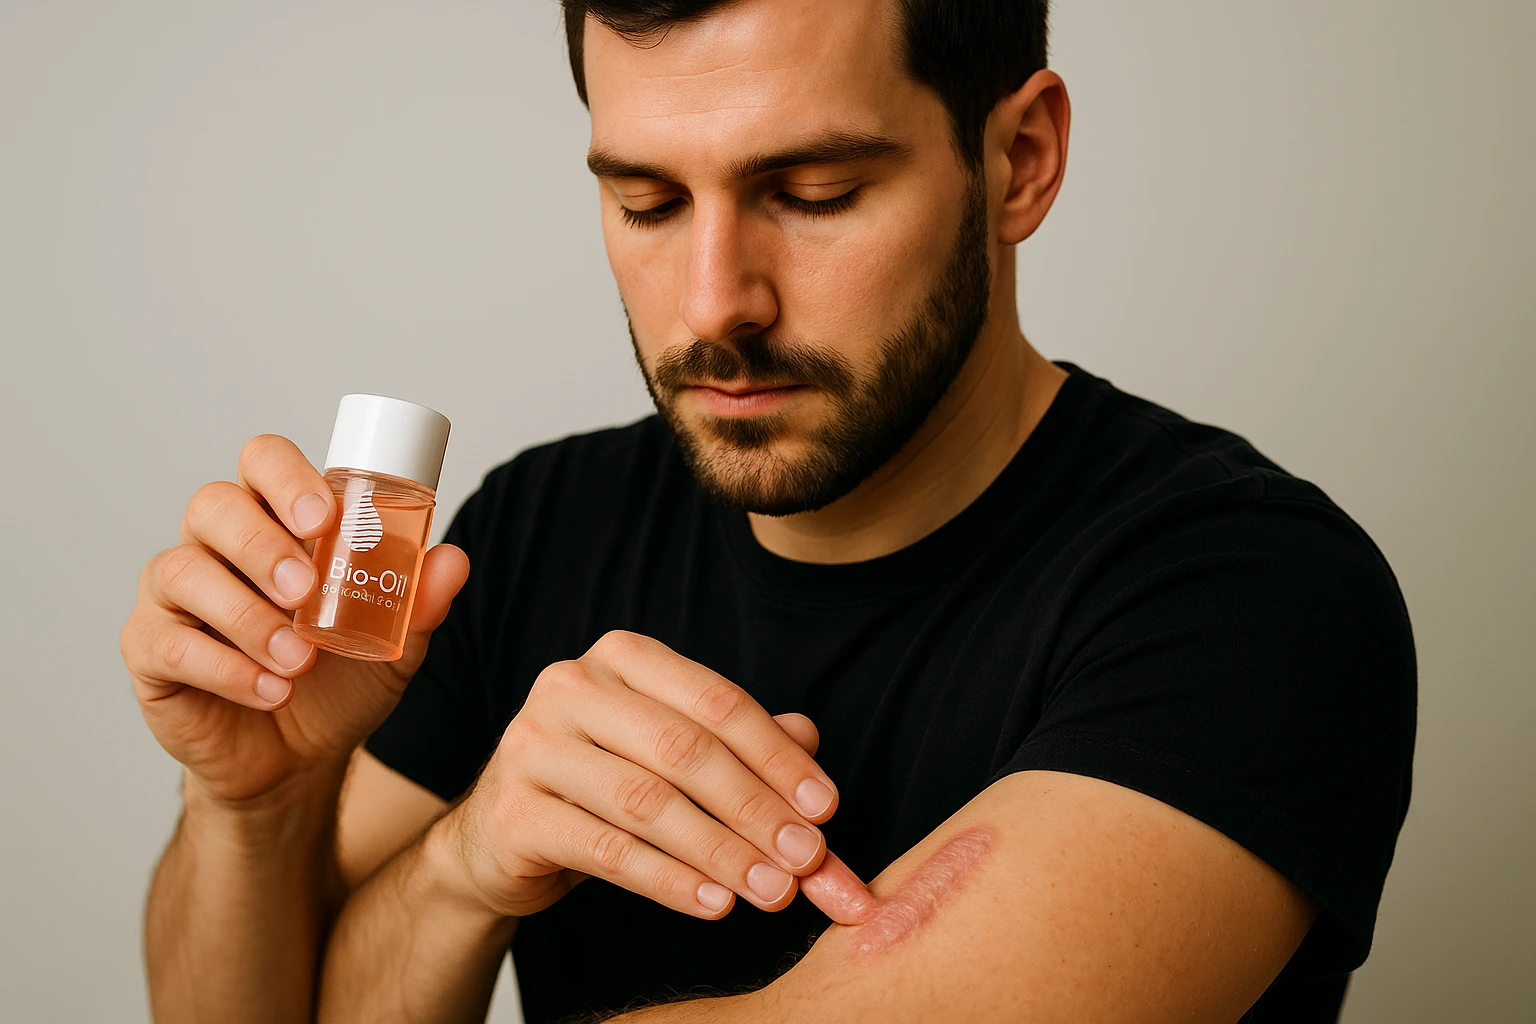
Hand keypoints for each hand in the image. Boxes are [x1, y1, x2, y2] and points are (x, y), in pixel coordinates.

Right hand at [121, 434, 470, 804]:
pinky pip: (168, 642)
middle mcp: (216, 543)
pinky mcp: (149, 649)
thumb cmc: (340, 680)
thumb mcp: (394, 642)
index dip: (287, 477)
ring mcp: (174, 594)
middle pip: (213, 505)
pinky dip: (225, 669)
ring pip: (183, 571)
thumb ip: (420, 601)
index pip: (263, 461)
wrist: (300, 757)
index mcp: (274, 518)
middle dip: (262, 545)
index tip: (325, 517)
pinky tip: (270, 692)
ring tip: (298, 661)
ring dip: (247, 616)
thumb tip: (452, 560)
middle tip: (306, 591)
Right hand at [442, 631, 842, 921]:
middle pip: (685, 750)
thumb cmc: (601, 783)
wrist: (502, 834)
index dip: (777, 756)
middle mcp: (571, 686)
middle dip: (756, 809)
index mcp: (622, 657)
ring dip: (722, 852)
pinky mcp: (514, 812)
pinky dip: (669, 881)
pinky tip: (715, 903)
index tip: (825, 808)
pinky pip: (606, 849)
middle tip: (807, 859)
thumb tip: (810, 738)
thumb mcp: (672, 753)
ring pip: (648, 802)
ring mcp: (533, 745)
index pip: (716, 701)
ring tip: (772, 890)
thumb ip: (739, 742)